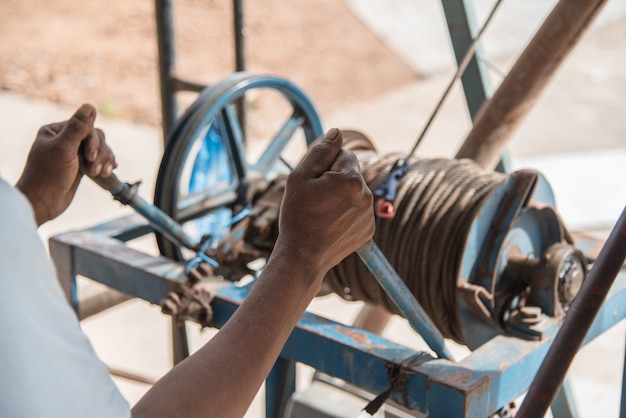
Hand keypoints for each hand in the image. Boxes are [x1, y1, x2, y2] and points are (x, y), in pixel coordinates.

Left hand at [16, 104, 116, 225]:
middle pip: (97, 137)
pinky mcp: (80, 166)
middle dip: (99, 153)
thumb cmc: (48, 176)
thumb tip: (90, 106)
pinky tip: (107, 172)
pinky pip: (100, 160)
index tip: (89, 157)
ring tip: (99, 174)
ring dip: (103, 161)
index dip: (93, 141)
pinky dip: (105, 165)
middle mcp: (65, 139)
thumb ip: (78, 127)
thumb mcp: (64, 149)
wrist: (42, 203)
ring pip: (101, 149)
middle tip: (93, 170)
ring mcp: (73, 153)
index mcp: (56, 131)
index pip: (86, 127)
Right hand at [275, 128, 374, 276]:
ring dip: (340, 197)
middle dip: (334, 181)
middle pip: (350, 174)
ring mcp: (369, 214)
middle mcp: (367, 195)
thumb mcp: (300, 177)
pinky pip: (357, 211)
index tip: (313, 185)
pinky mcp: (369, 230)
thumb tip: (337, 133)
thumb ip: (320, 150)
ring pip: (353, 193)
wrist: (303, 256)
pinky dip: (345, 214)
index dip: (324, 167)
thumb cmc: (297, 216)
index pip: (343, 155)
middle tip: (314, 201)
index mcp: (351, 179)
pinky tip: (330, 225)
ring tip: (321, 215)